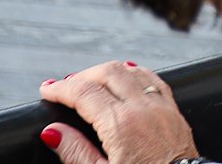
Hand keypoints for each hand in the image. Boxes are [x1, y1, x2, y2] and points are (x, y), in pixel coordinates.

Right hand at [37, 61, 198, 163]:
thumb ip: (76, 151)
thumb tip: (53, 132)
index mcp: (121, 124)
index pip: (84, 93)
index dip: (61, 88)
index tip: (47, 89)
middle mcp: (143, 109)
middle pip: (108, 72)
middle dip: (83, 75)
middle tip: (65, 87)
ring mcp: (161, 107)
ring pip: (132, 71)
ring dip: (108, 72)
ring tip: (91, 81)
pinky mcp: (174, 113)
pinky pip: (153, 80)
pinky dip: (134, 74)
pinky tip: (127, 79)